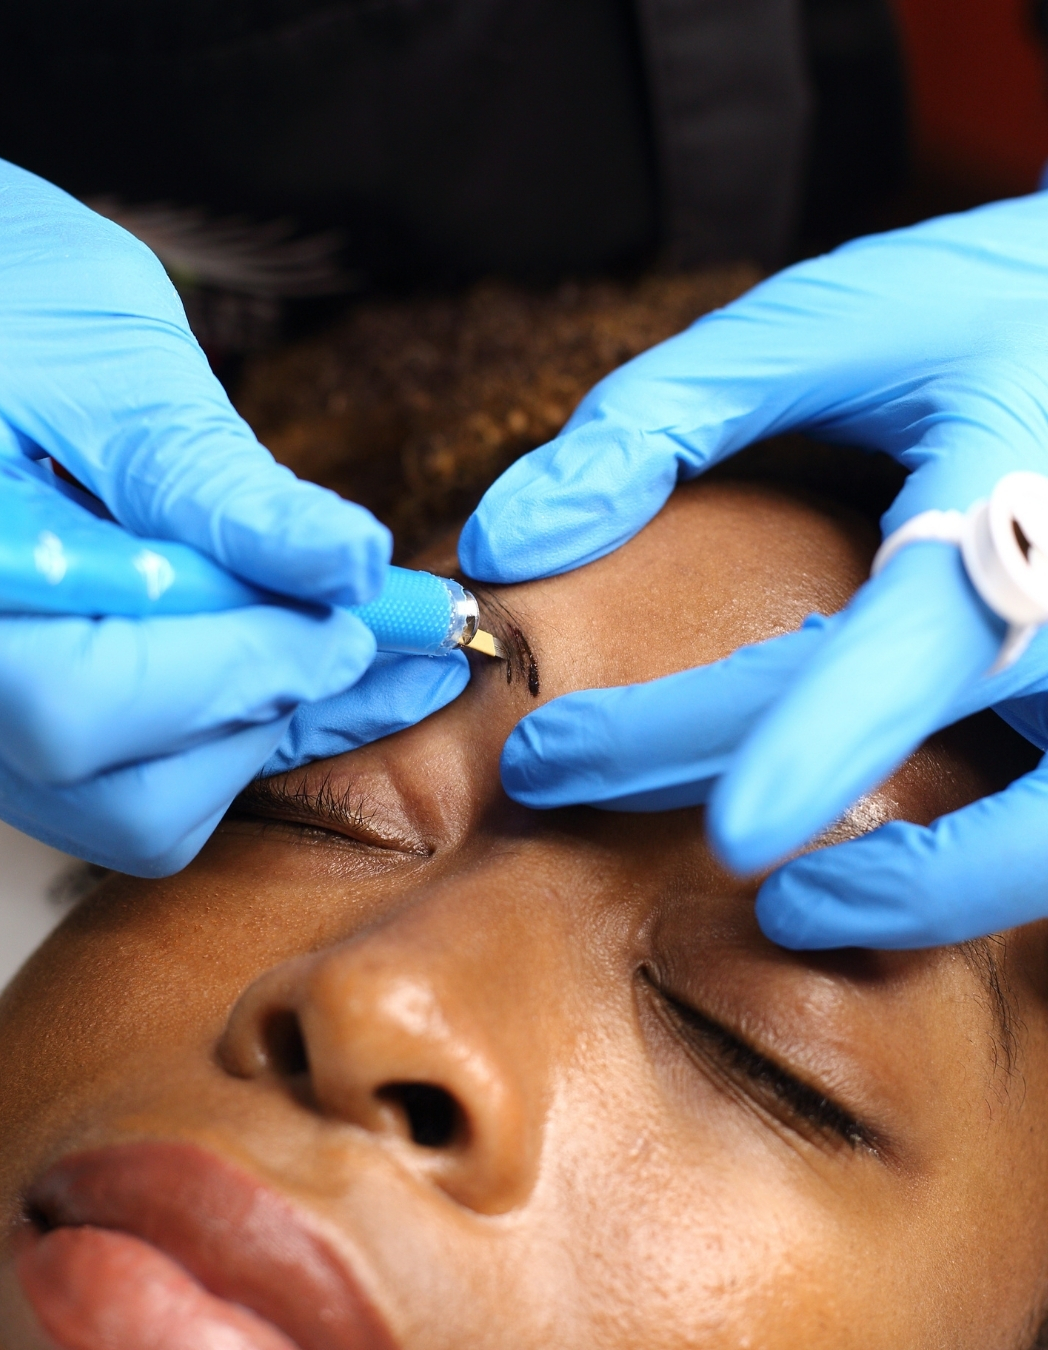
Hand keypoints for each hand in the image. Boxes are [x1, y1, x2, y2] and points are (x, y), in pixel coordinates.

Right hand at [0, 147, 466, 874]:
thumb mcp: (103, 356)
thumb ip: (216, 480)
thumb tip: (352, 564)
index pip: (81, 701)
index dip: (239, 672)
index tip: (351, 619)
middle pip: (112, 788)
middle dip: (259, 710)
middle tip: (356, 633)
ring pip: (132, 801)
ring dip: (262, 724)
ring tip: (348, 636)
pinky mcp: (24, 707)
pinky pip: (140, 769)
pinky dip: (243, 722)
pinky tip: (323, 660)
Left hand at [459, 194, 1047, 947]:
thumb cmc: (982, 317)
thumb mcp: (827, 325)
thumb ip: (661, 419)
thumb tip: (508, 545)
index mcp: (1019, 481)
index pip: (911, 635)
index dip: (796, 732)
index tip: (614, 775)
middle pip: (930, 724)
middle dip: (751, 775)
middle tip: (567, 778)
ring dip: (926, 896)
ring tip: (785, 912)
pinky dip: (978, 878)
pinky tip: (886, 880)